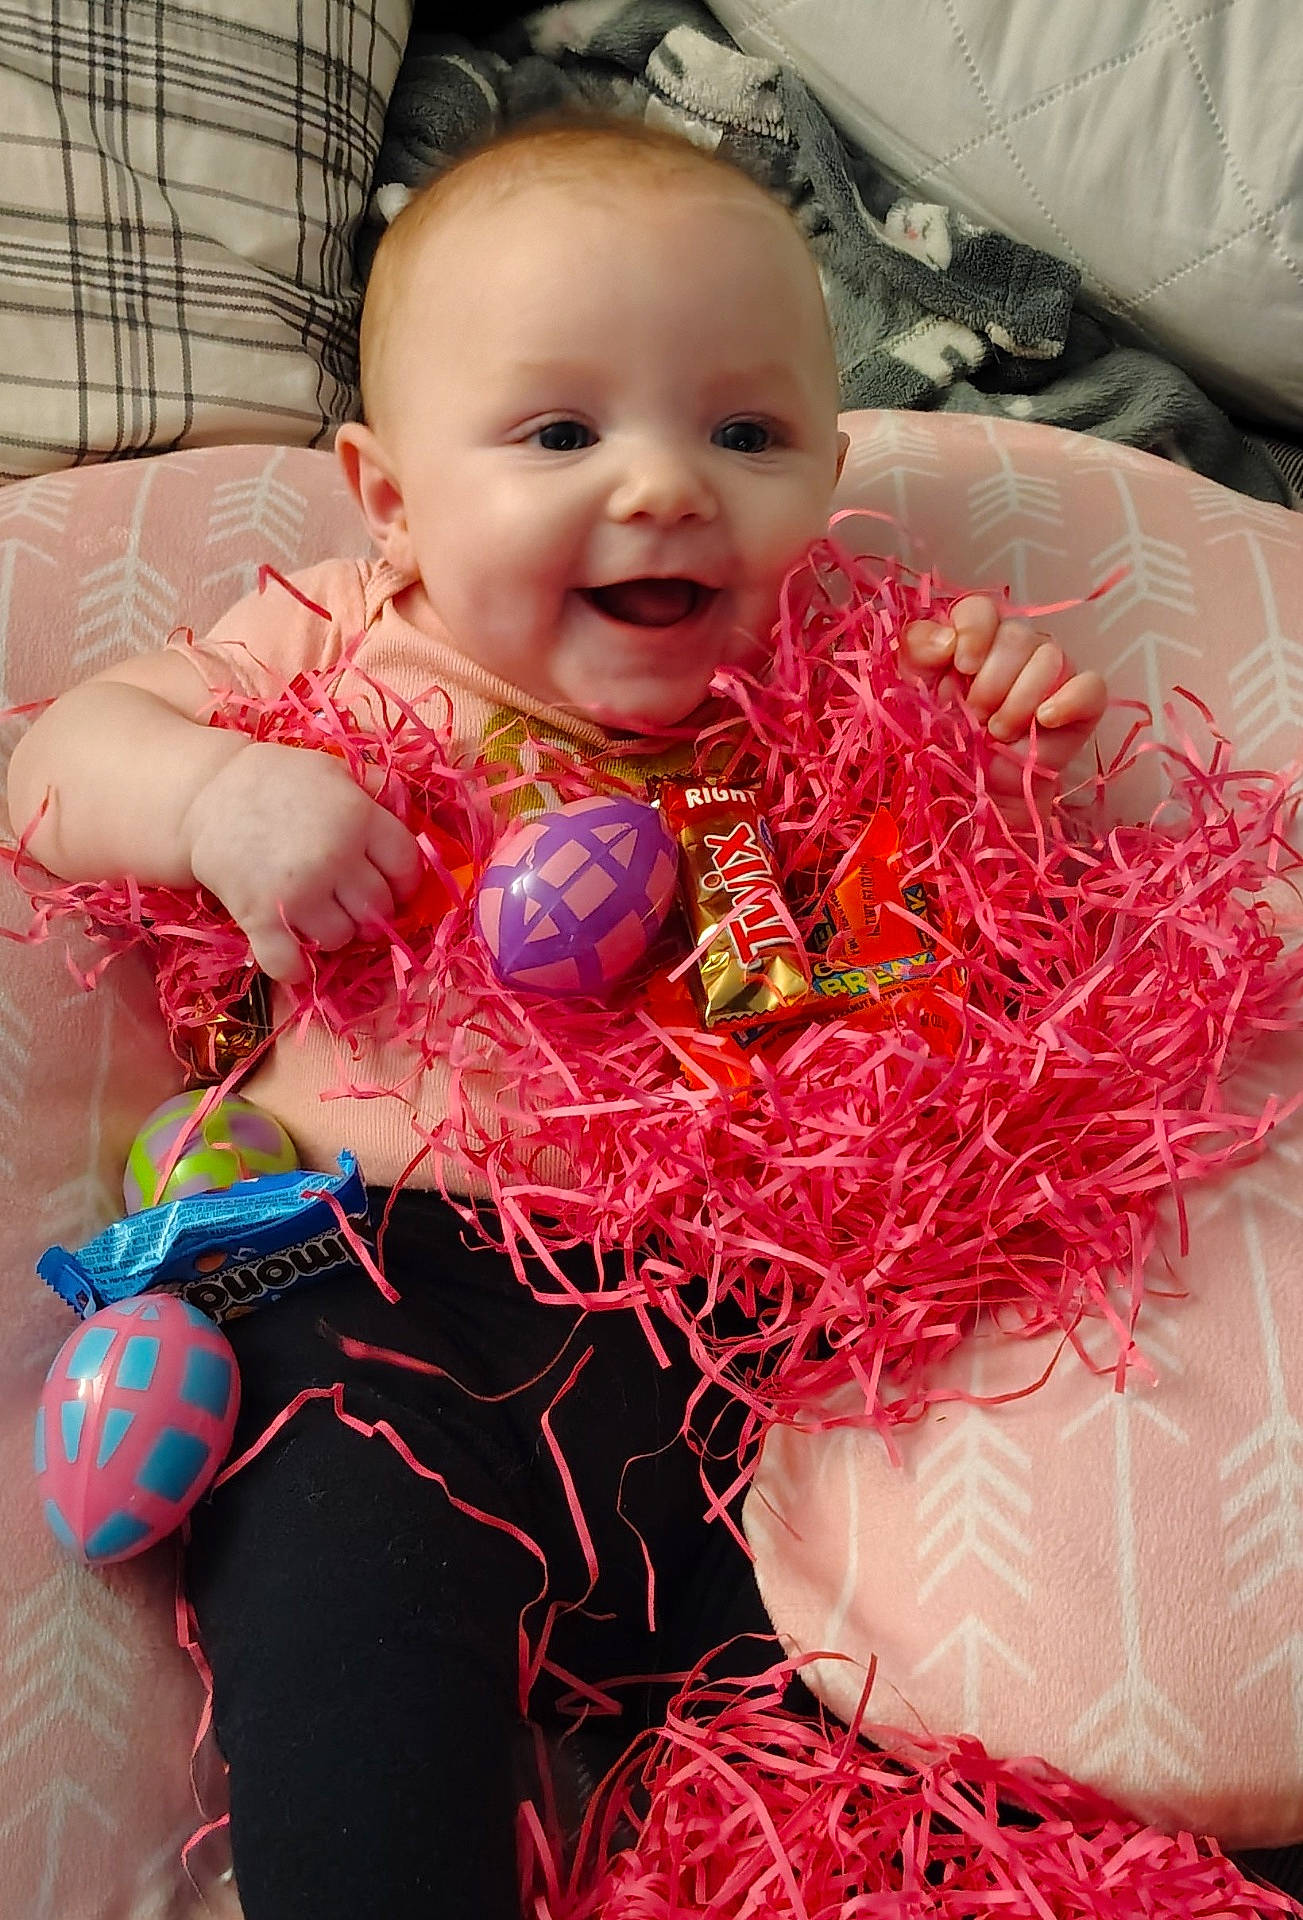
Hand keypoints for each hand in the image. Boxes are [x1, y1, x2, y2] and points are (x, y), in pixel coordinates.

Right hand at [181, 741, 423, 982]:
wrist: (205, 795)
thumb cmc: (276, 781)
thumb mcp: (332, 769)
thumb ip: (376, 787)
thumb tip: (409, 806)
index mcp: (357, 817)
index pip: (406, 866)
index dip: (404, 882)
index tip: (391, 886)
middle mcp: (334, 857)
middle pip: (378, 908)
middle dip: (372, 912)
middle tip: (353, 905)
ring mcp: (297, 892)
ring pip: (341, 937)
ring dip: (336, 934)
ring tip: (320, 917)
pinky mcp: (260, 918)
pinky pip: (289, 963)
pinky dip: (295, 967)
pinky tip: (295, 956)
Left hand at [900, 595, 1107, 817]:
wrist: (974, 795)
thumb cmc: (943, 742)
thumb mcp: (913, 694)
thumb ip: (918, 652)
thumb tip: (946, 638)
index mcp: (974, 640)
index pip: (982, 610)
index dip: (975, 632)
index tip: (962, 667)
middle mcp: (1016, 649)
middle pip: (1017, 635)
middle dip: (992, 682)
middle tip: (976, 716)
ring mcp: (1052, 674)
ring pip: (1050, 657)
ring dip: (1019, 699)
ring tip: (997, 732)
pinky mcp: (1081, 704)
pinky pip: (1091, 686)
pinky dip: (1068, 701)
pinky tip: (1043, 721)